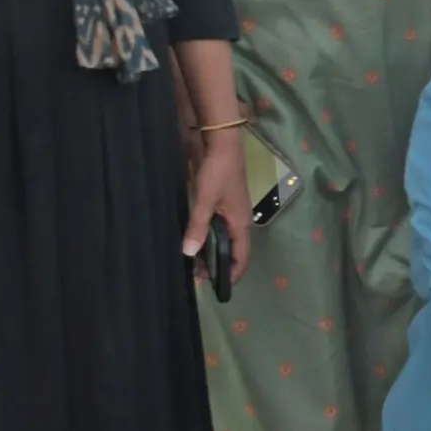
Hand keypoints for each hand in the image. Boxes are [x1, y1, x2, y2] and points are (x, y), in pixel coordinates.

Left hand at [184, 127, 250, 282]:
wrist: (223, 143)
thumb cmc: (218, 172)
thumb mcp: (205, 200)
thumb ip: (197, 227)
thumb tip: (190, 255)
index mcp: (241, 223)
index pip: (241, 258)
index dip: (231, 275)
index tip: (215, 287)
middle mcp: (241, 221)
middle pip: (233, 251)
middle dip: (217, 265)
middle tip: (194, 274)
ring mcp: (234, 212)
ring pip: (226, 239)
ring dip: (212, 251)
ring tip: (192, 260)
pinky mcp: (226, 204)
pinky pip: (220, 228)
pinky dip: (210, 238)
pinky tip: (195, 238)